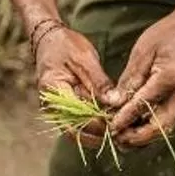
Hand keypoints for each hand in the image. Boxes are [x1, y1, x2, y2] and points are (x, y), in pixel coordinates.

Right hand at [34, 23, 113, 142]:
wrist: (49, 40)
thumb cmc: (66, 46)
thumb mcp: (85, 59)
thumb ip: (99, 82)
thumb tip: (115, 102)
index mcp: (54, 91)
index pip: (77, 117)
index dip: (100, 124)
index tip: (120, 122)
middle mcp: (51, 106)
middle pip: (76, 132)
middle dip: (101, 135)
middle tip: (125, 133)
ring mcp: (56, 110)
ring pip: (79, 132)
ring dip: (99, 134)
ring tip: (123, 130)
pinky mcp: (64, 109)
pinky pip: (80, 124)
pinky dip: (96, 126)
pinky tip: (114, 122)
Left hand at [106, 7, 174, 148]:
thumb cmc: (168, 33)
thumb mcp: (142, 52)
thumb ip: (129, 79)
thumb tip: (113, 102)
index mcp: (170, 78)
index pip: (143, 105)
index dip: (124, 119)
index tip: (109, 128)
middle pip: (160, 126)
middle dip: (138, 137)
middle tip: (116, 139)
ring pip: (165, 126)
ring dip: (144, 135)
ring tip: (123, 136)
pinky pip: (168, 118)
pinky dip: (151, 126)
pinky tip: (135, 125)